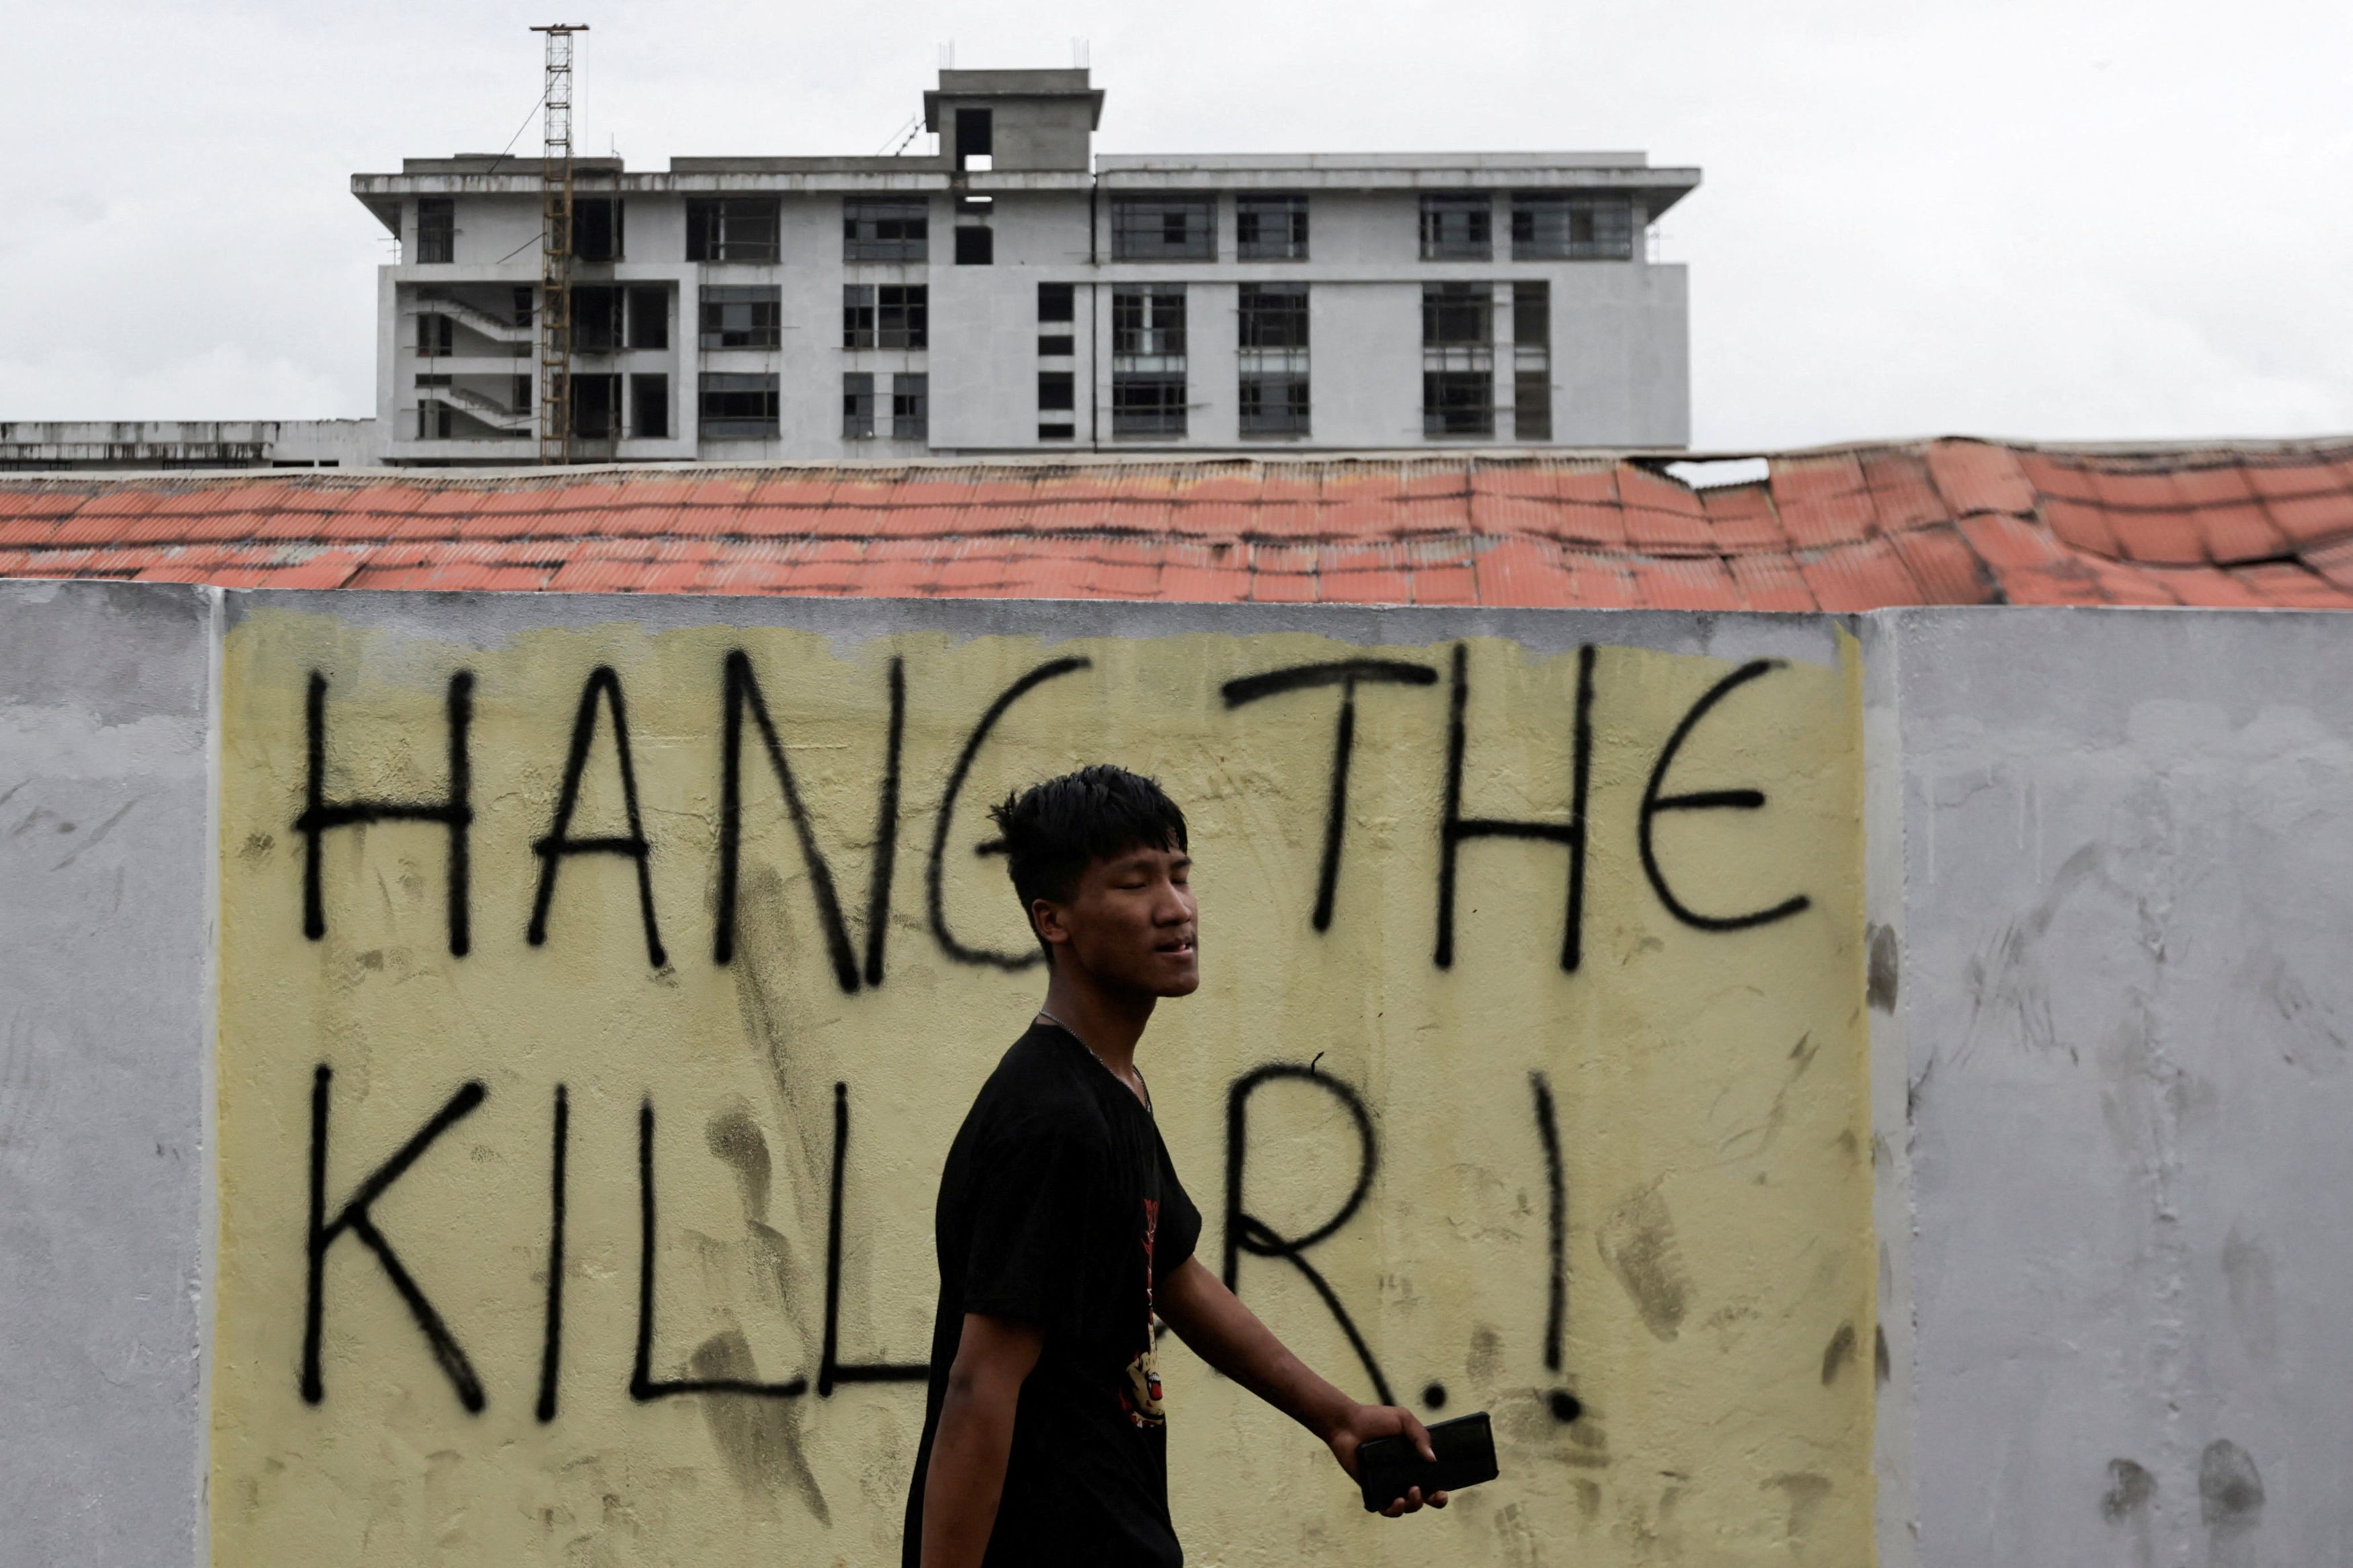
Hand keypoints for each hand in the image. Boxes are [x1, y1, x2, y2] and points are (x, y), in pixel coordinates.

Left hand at [1324, 1403, 1450, 1517]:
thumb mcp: (1403, 1419)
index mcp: (1414, 1460)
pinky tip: (1397, 1501)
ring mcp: (1389, 1484)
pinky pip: (1386, 1509)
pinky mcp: (1373, 1490)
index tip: (1443, 1489)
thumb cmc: (1374, 1419)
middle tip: (1431, 1494)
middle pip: (1425, 1497)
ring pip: (1408, 1507)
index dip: (1441, 1489)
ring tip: (1411, 1491)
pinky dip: (1394, 1511)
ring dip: (1414, 1505)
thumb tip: (1433, 1459)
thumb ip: (1420, 1435)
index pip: (1433, 1480)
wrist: (1347, 1424)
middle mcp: (1404, 1475)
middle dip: (1434, 1501)